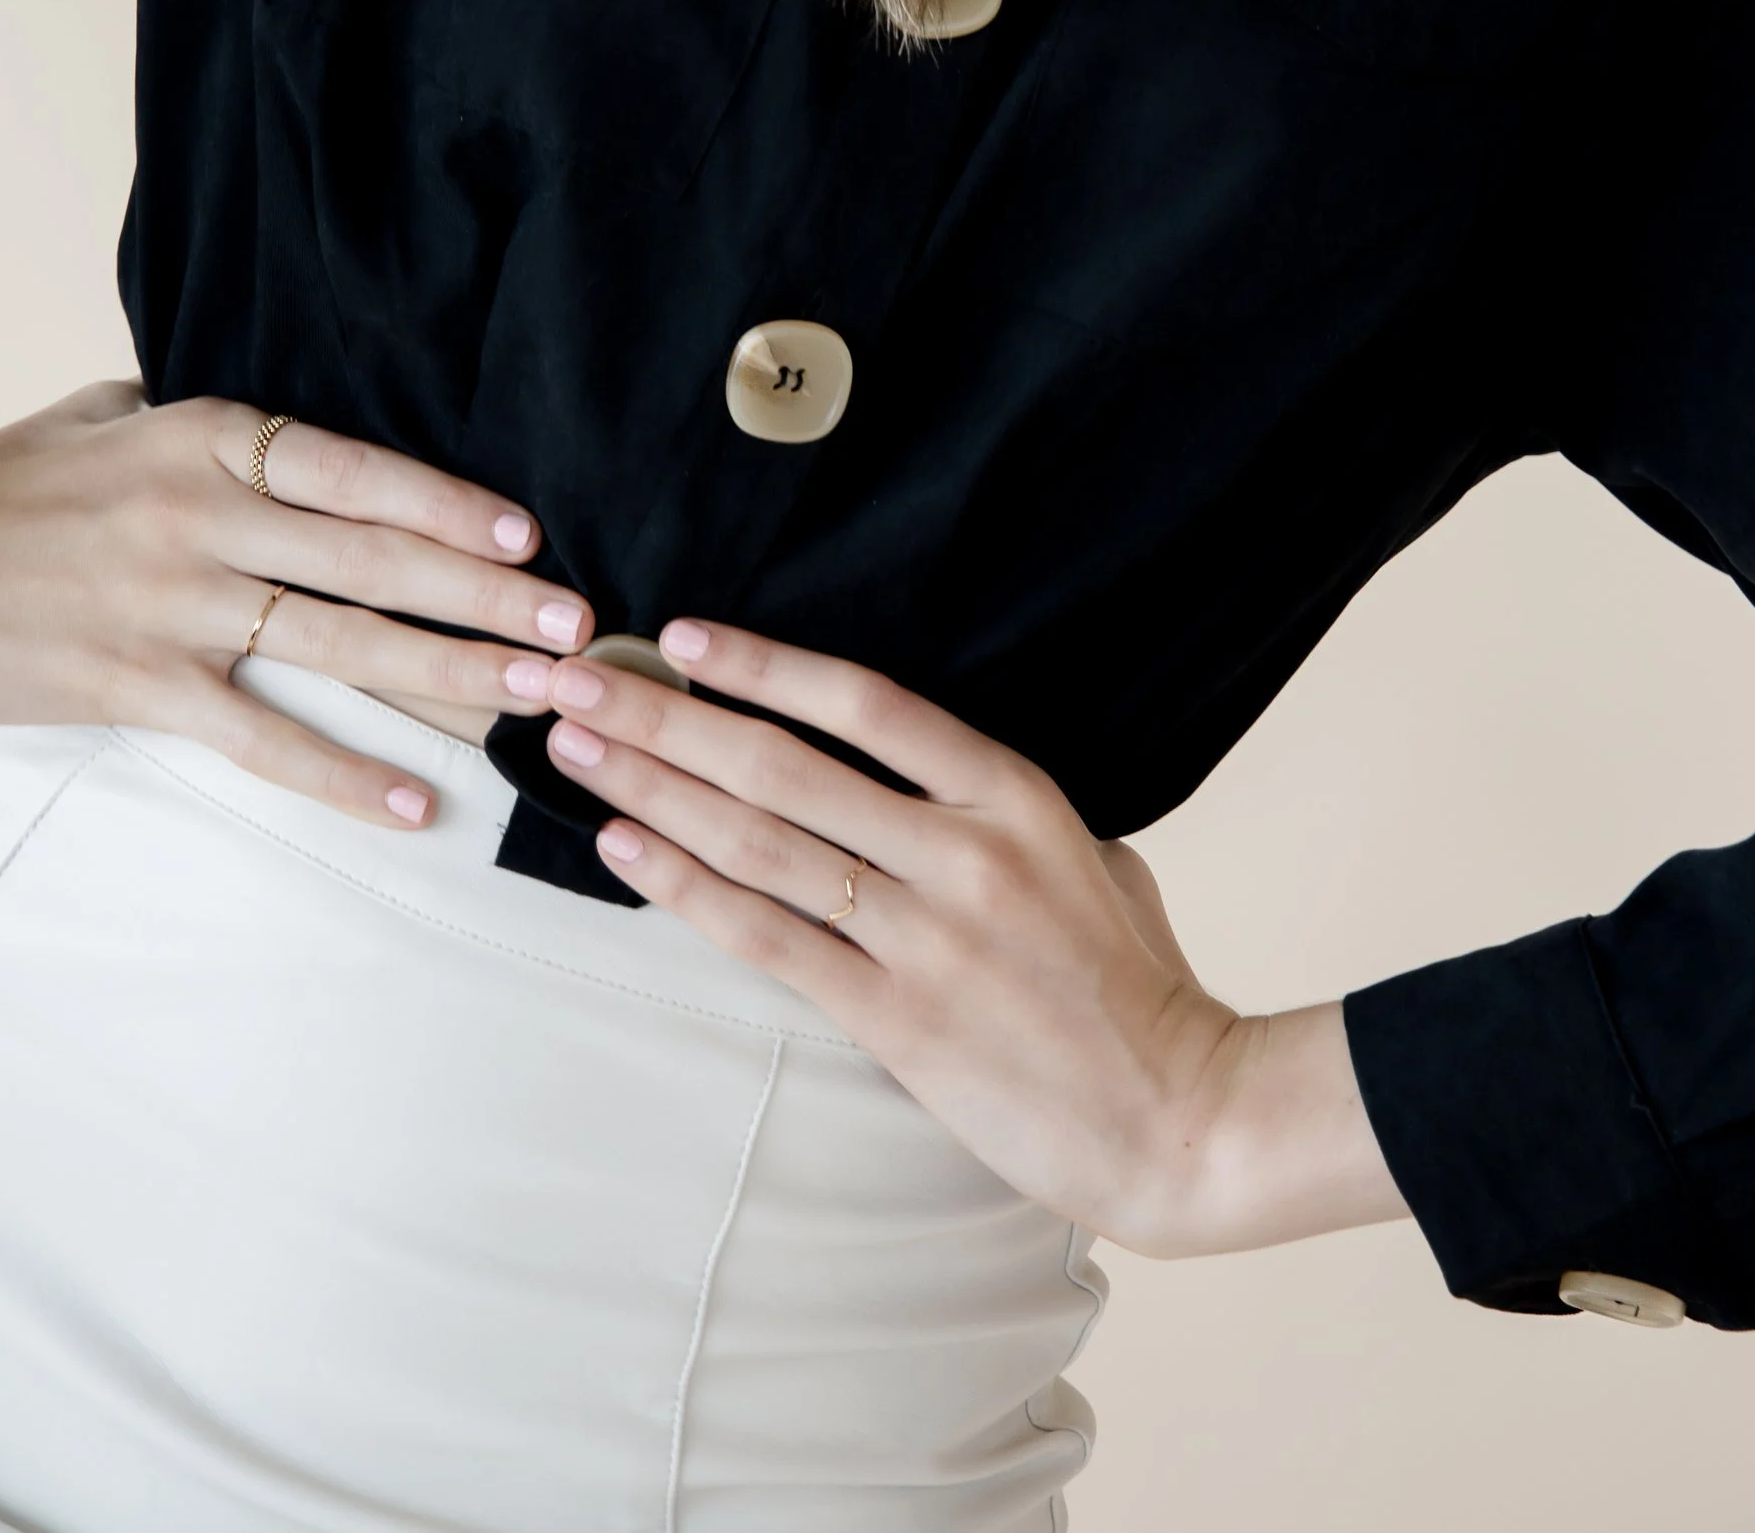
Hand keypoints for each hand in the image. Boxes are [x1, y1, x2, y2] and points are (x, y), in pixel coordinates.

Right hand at [0, 348, 594, 833]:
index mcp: (209, 437)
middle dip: (488, 598)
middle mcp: (205, 516)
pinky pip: (262, 738)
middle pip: (376, 561)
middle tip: (579, 630)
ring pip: (340, 645)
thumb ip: (211, 427)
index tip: (534, 537)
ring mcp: (174, 606)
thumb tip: (292, 436)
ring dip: (447, 676)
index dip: (452, 506)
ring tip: (534, 701)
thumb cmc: (7, 480)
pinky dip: (344, 772)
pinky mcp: (139, 685)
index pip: (360, 473)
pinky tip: (417, 802)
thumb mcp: (115, 413)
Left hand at [513, 617, 1410, 1255]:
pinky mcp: (896, 1020)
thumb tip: (920, 777)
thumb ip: (998, 810)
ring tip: (576, 748)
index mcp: (1016, 794)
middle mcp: (962, 852)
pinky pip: (770, 940)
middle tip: (577, 678)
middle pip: (784, 764)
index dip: (764, 664)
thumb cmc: (1134, 983)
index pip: (865, 703)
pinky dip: (686, 890)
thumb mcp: (1091, 854)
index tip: (678, 638)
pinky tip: (627, 849)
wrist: (1178, 1116)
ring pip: (761, 843)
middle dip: (666, 717)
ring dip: (654, 789)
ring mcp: (925, 938)